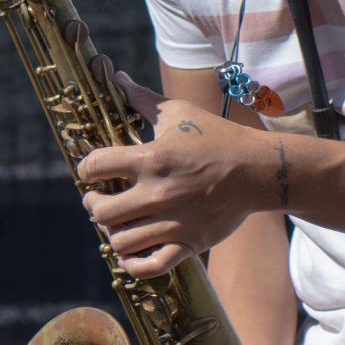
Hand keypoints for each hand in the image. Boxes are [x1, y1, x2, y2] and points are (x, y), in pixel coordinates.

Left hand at [75, 72, 272, 277]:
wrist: (258, 170)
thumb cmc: (217, 137)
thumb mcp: (179, 112)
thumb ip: (142, 99)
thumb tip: (116, 77)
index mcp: (150, 158)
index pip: (94, 166)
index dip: (86, 168)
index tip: (92, 171)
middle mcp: (157, 193)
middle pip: (100, 211)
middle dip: (94, 204)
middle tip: (100, 199)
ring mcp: (173, 222)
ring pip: (120, 241)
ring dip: (112, 233)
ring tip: (118, 223)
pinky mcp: (189, 243)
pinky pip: (149, 267)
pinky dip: (134, 265)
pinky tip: (132, 253)